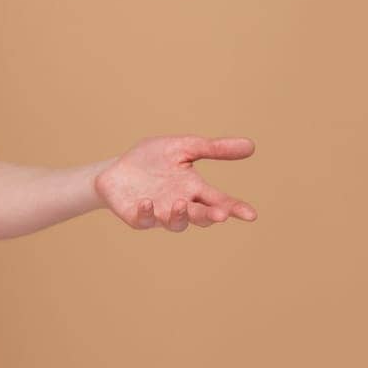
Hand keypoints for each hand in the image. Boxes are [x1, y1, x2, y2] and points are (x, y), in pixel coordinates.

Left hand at [94, 135, 257, 231]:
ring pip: (176, 223)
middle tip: (221, 214)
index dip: (235, 208)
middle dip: (211, 216)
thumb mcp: (184, 148)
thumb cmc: (152, 160)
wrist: (116, 169)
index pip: (220, 201)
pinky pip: (144, 219)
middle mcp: (181, 204)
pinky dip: (147, 212)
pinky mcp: (138, 217)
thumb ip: (214, 149)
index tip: (251, 214)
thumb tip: (252, 145)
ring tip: (181, 203)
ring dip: (180, 215)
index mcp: (195, 190)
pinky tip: (146, 202)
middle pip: (201, 216)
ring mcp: (160, 213)